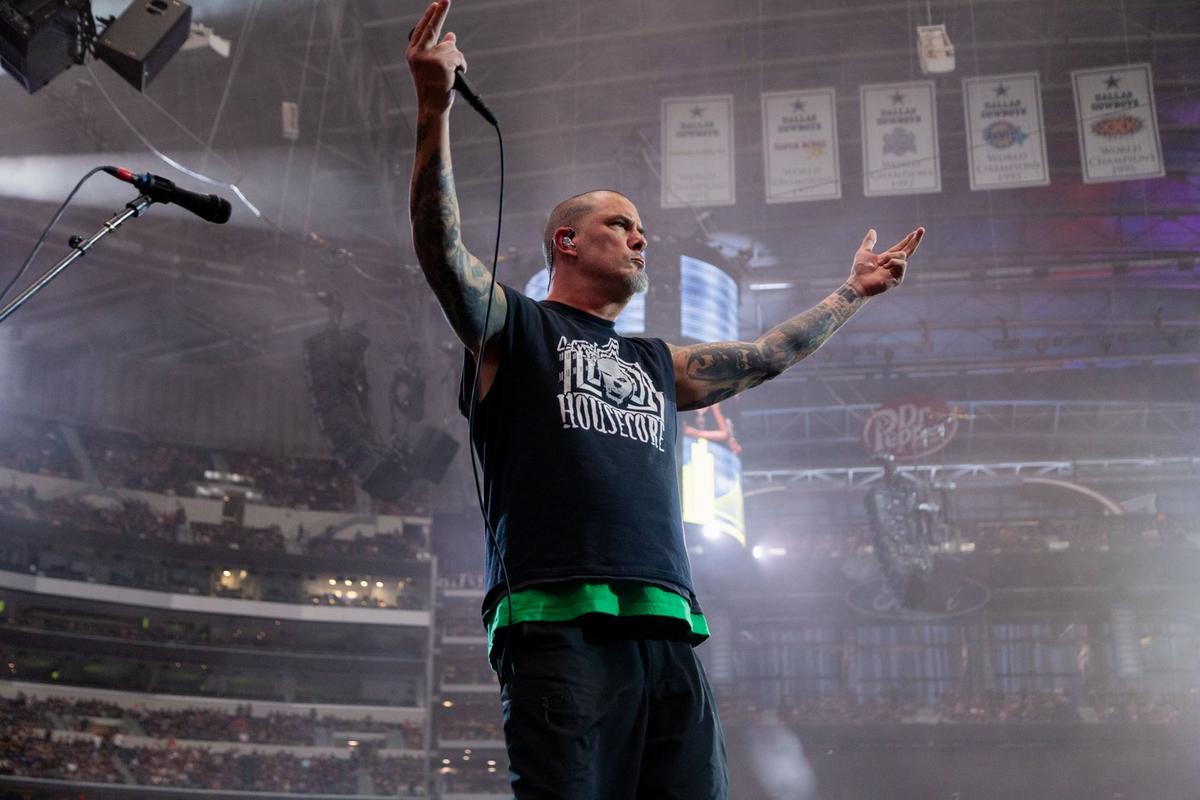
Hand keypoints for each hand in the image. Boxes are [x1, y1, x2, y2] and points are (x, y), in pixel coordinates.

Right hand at [406, 0, 465, 115]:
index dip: (430, 16)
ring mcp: (429, 57)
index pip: (422, 29)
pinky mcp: (442, 63)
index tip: (436, 4)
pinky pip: (459, 57)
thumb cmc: (433, 88)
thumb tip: (450, 36)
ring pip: (452, 47)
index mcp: (413, 53)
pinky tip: (455, 77)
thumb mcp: (433, 67)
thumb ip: (439, 50)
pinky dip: (462, 66)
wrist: (432, 106)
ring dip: (457, 60)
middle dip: (441, 12)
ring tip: (451, 75)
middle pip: (433, 27)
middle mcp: (418, 52)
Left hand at [848, 227, 923, 297]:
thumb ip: (869, 242)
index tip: (917, 231)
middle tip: (922, 229)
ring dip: (890, 256)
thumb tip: (872, 230)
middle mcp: (894, 264)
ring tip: (880, 263)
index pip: (901, 247)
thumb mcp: (864, 252)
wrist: (859, 282)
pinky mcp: (899, 278)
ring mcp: (897, 272)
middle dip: (915, 240)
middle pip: (909, 250)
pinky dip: (892, 262)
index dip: (908, 239)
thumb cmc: (860, 270)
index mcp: (888, 258)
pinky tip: (885, 267)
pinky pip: (902, 263)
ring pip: (903, 255)